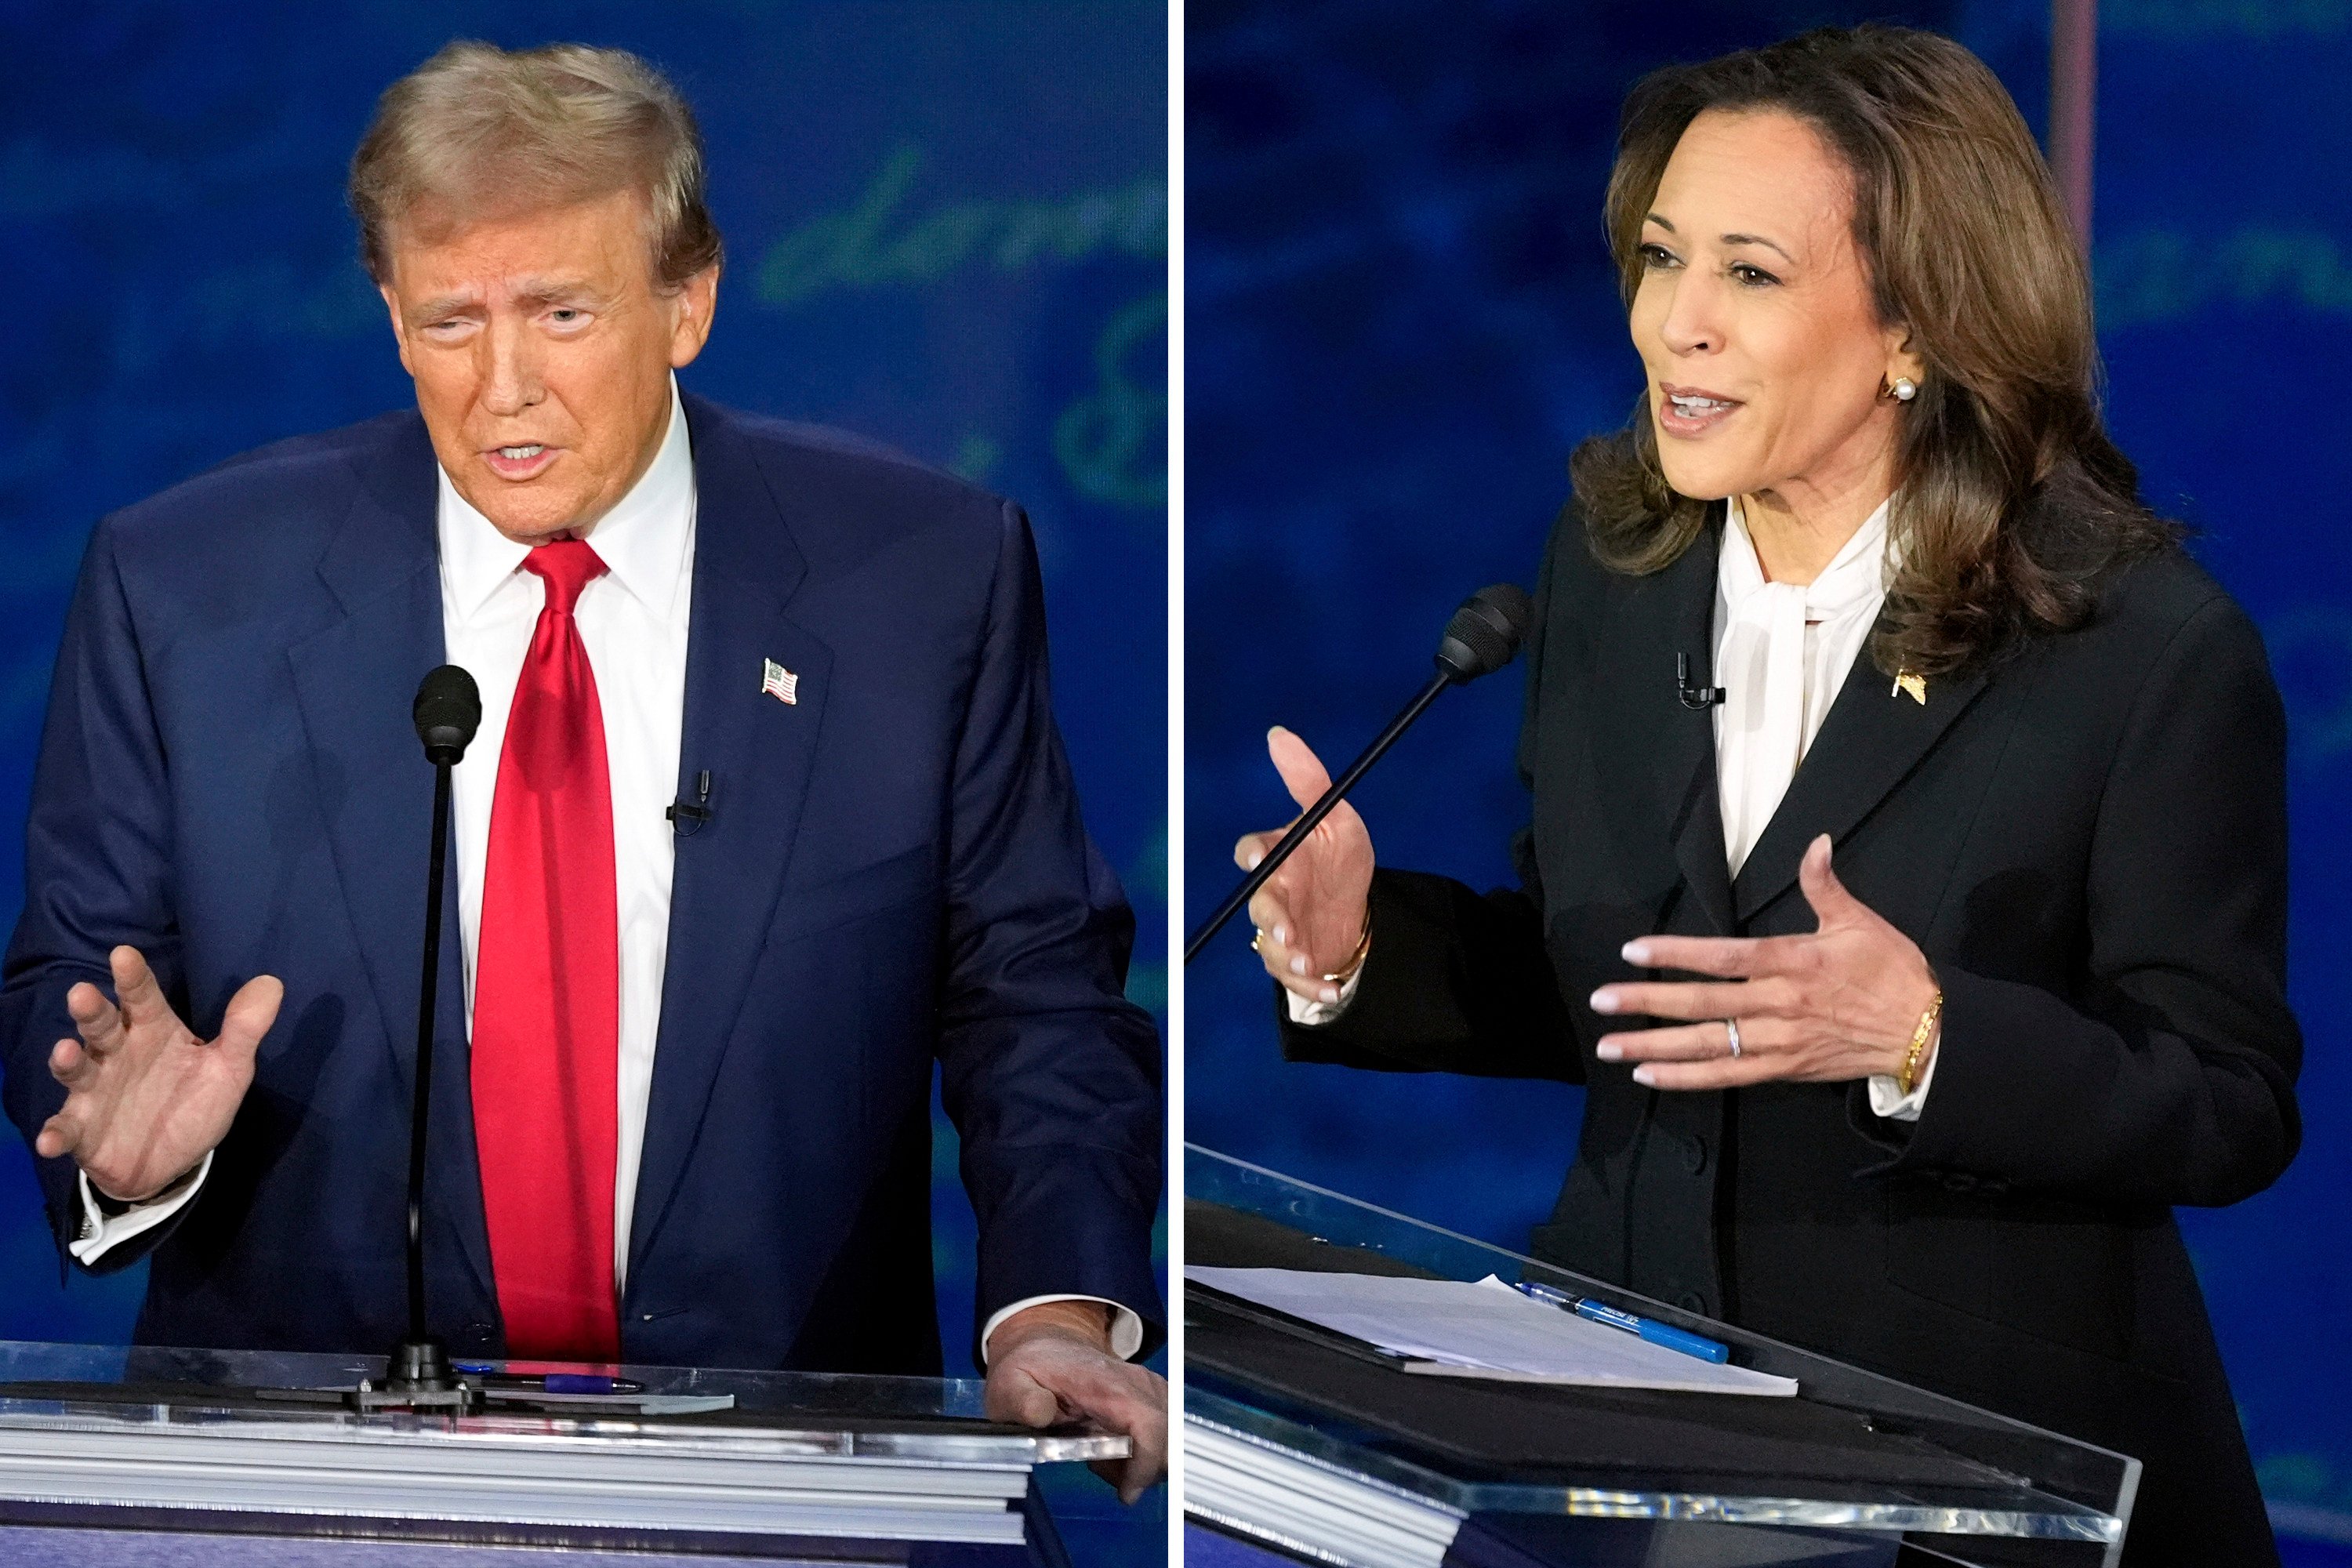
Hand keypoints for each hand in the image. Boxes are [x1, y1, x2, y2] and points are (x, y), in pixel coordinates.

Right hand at [34, 946, 279, 1200]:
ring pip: (77, 1070)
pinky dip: (56, 1133)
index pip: (143, 999)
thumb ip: (244, 1029)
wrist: (173, 1161)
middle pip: (102, 1027)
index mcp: (153, 1032)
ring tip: (66, 1051)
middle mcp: (118, 1054)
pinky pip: (65, 1129)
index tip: (124, 954)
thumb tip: (271, 983)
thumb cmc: (194, 1103)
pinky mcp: (81, 1129)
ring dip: (67, 1061)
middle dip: (92, 1011)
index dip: (134, 978)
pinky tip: (51, 1141)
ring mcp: (96, 1090)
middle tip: (83, 993)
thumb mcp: (228, 1068)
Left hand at [983, 1300, 1166, 1504]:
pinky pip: (1161, 1438)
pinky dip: (1139, 1455)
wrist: (1047, 1347)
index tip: (1126, 1491)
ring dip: (1138, 1462)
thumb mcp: (1011, 1384)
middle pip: (1169, 1439)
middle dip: (1141, 1469)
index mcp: (1106, 1383)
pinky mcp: (1151, 1399)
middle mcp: (1136, 1384)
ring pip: (1169, 1442)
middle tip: (1099, 1467)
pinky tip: (1107, 1449)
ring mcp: (1147, 1390)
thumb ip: (1022, 1401)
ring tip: (1097, 1455)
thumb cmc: (1033, 1368)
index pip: (1148, 1424)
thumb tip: (1040, 1413)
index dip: (1145, 1464)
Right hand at [1233, 726, 1373, 1005]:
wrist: (1360, 911)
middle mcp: (1273, 894)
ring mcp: (1279, 931)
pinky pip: (1295, 979)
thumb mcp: (1338, 820)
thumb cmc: (1340, 861)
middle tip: (1289, 929)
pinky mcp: (1293, 962)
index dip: (1253, 853)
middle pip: (1260, 906)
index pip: (1253, 851)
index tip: (1261, 854)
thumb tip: (1278, 734)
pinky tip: (1333, 989)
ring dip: (1290, 958)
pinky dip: (1313, 987)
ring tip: (1311, 962)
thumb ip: (1310, 782)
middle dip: (1273, 919)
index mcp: (1278, 856)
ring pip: (1272, 947)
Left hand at [1588, 836, 1938, 1089]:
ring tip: (1609, 1047)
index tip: (1633, 951)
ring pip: (1706, 1045)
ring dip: (1654, 1046)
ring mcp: (1778, 1041)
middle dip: (1647, 1003)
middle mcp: (1777, 1004)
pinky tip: (1649, 1075)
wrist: (1928, 1034)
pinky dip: (1687, 1078)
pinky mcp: (1784, 1069)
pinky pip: (1727, 1076)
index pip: (1722, 957)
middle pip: (1702, 1004)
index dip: (1675, 954)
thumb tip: (1816, 842)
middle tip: (1600, 1001)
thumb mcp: (1860, 922)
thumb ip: (1825, 884)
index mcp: (1791, 963)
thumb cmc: (1893, 972)